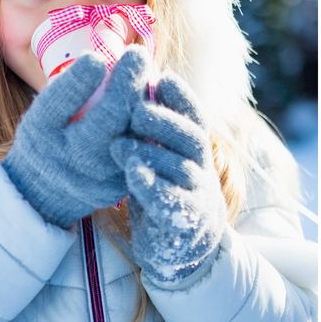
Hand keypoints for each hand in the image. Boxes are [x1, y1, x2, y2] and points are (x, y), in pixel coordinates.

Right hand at [2, 47, 152, 227]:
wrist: (46, 193)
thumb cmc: (48, 138)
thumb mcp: (42, 113)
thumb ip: (67, 90)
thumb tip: (102, 54)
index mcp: (42, 134)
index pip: (58, 104)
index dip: (78, 80)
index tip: (96, 57)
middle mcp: (68, 159)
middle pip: (105, 120)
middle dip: (126, 83)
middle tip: (137, 55)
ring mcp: (98, 176)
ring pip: (132, 135)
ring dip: (146, 101)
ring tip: (151, 76)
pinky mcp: (121, 185)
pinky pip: (143, 151)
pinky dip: (152, 125)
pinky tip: (158, 103)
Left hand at [110, 74, 226, 285]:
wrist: (181, 243)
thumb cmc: (165, 187)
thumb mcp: (162, 154)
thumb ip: (153, 128)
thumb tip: (134, 82)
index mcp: (194, 146)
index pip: (195, 115)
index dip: (181, 97)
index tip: (162, 78)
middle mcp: (201, 166)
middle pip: (191, 137)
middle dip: (165, 122)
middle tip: (136, 111)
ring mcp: (196, 194)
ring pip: (180, 168)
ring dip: (150, 153)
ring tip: (120, 145)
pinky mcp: (183, 221)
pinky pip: (170, 201)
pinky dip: (152, 186)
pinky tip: (132, 174)